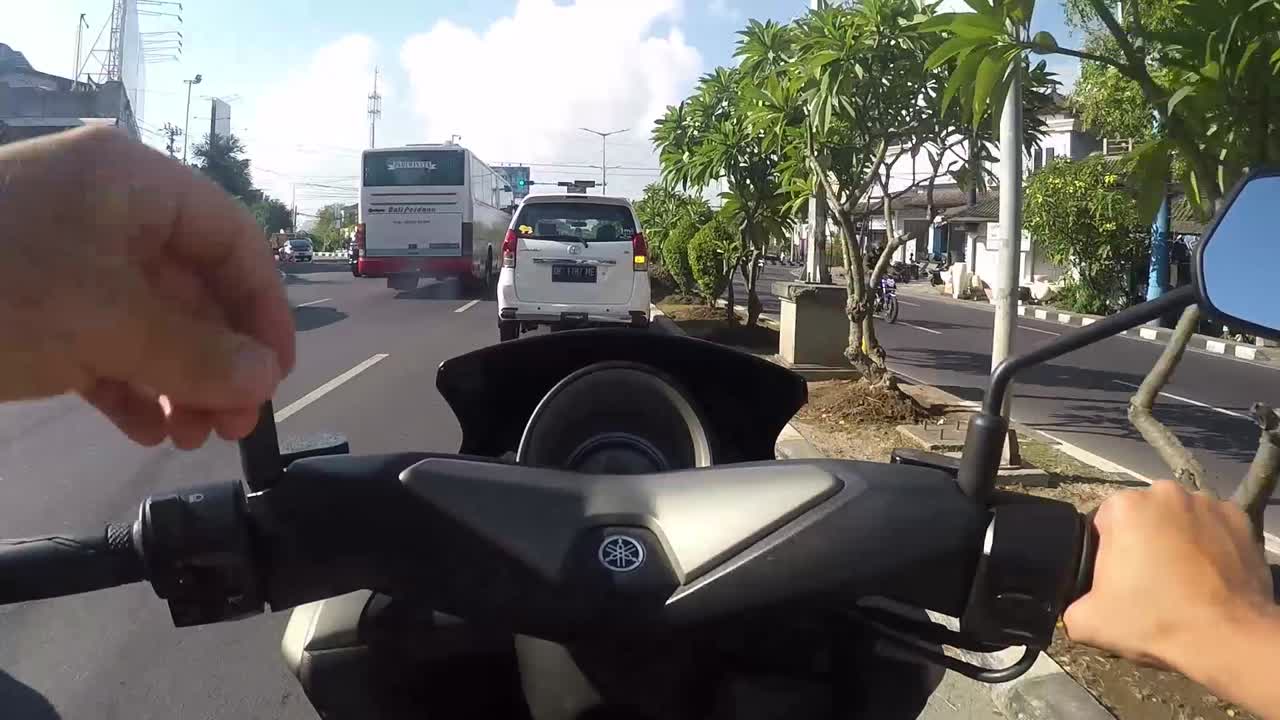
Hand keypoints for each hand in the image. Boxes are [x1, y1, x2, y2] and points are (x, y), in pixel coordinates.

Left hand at [0, 127, 294, 448]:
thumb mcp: (106, 321)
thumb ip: (196, 352)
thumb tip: (264, 380)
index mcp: (131, 185)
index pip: (229, 240)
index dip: (263, 308)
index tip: (275, 374)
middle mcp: (107, 214)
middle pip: (192, 288)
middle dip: (218, 359)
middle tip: (234, 423)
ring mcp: (67, 261)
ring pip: (150, 323)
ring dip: (179, 383)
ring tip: (191, 437)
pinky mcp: (33, 307)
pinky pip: (104, 345)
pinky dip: (130, 387)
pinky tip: (146, 430)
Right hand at [1064, 480, 1273, 669]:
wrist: (1227, 638)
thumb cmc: (1155, 620)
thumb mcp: (1088, 622)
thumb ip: (1069, 606)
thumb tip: (1073, 606)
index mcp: (1124, 506)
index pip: (1104, 523)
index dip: (1108, 553)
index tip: (1119, 579)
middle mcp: (1165, 493)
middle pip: (1143, 515)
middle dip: (1143, 540)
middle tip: (1149, 580)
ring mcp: (1207, 503)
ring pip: (1180, 518)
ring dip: (1177, 539)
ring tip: (1183, 578)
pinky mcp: (1240, 519)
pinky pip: (1215, 526)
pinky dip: (1211, 543)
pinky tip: (1209, 574)